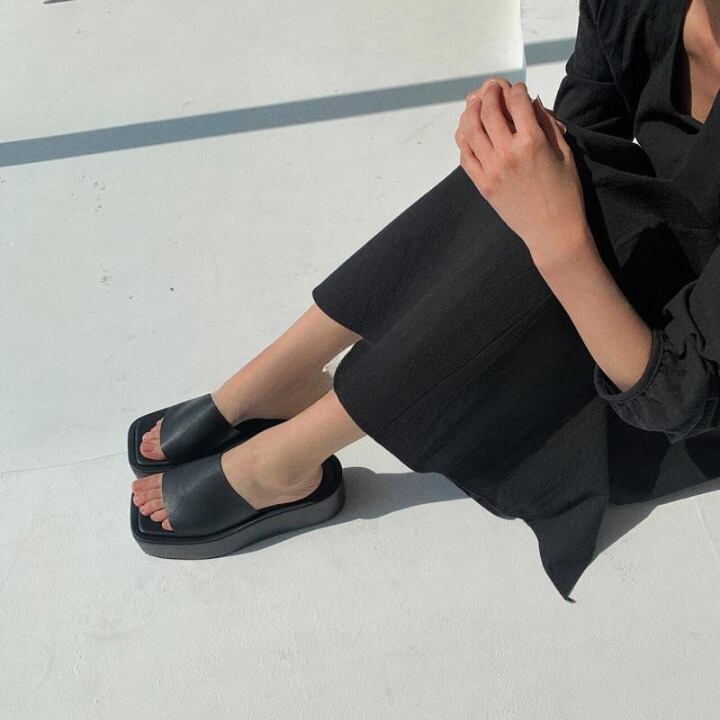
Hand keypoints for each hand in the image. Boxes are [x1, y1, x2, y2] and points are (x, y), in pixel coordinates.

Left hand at [455, 80, 591, 266]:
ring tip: (475, 103)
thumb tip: (531, 102)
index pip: (517, 101)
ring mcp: (490, 169)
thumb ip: (547, 124)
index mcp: (532, 141)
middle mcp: (507, 152)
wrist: (552, 232)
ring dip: (470, 111)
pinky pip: (465, 155)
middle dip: (490, 92)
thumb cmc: (565, 193)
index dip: (516, 89)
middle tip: (492, 87)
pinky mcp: (481, 184)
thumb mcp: (564, 153)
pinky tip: (469, 131)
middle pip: (489, 110)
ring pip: (470, 130)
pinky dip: (464, 138)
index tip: (517, 89)